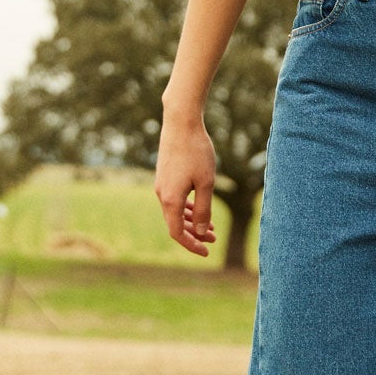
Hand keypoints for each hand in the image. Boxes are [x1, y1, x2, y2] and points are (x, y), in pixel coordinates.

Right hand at [154, 110, 217, 257]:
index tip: (207, 252)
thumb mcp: (206, 183)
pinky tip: (199, 207)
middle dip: (194, 234)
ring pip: (175, 211)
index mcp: (170, 200)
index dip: (191, 245)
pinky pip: (174, 199)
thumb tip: (199, 231)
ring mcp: (162, 185)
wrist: (181, 123)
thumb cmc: (196, 152)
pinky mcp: (165, 175)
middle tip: (213, 239)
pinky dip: (187, 207)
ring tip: (210, 227)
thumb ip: (203, 209)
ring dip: (192, 220)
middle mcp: (161, 194)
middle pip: (176, 223)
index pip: (177, 233)